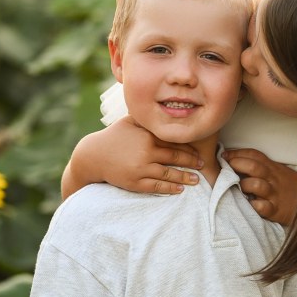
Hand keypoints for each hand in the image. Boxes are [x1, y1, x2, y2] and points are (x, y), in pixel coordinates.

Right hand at [63, 117, 201, 197]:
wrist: (93, 156)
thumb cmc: (114, 136)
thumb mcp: (129, 122)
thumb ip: (147, 118)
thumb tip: (165, 107)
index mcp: (146, 136)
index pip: (173, 142)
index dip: (188, 147)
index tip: (199, 150)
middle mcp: (145, 152)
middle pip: (175, 157)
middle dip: (191, 161)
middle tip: (203, 164)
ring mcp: (140, 168)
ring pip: (168, 174)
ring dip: (184, 177)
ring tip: (196, 180)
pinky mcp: (134, 182)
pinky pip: (156, 186)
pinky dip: (170, 188)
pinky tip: (179, 189)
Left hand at [223, 148, 296, 225]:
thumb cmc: (288, 187)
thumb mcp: (279, 171)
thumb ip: (262, 166)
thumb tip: (235, 159)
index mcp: (273, 168)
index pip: (254, 155)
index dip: (238, 153)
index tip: (224, 154)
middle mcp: (273, 179)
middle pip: (254, 167)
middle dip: (237, 164)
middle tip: (225, 167)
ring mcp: (274, 194)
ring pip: (256, 185)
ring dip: (244, 185)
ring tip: (238, 188)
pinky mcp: (276, 210)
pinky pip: (262, 207)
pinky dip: (254, 206)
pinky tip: (249, 205)